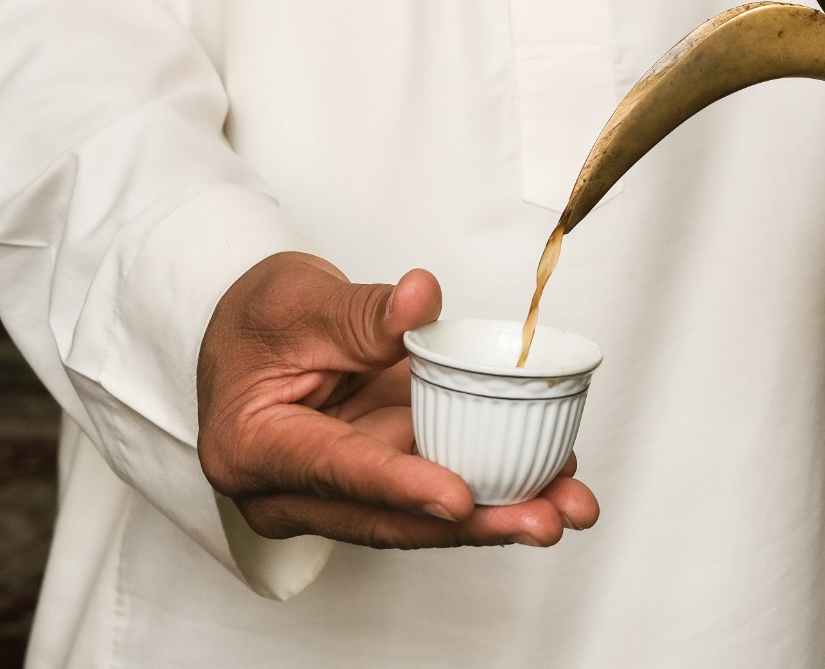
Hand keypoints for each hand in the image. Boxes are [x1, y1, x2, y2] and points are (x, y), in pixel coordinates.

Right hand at [197, 253, 598, 547]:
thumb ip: (362, 311)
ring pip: (424, 515)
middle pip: (390, 516)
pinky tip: (554, 480)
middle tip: (544, 519)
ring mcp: (341, 491)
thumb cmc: (261, 318)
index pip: (335, 470)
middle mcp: (294, 490)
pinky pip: (440, 487)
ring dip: (502, 513)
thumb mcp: (300, 301)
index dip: (401, 486)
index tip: (457, 499)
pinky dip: (497, 485)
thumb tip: (420, 301)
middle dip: (475, 522)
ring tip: (569, 507)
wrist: (255, 331)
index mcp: (255, 449)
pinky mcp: (383, 476)